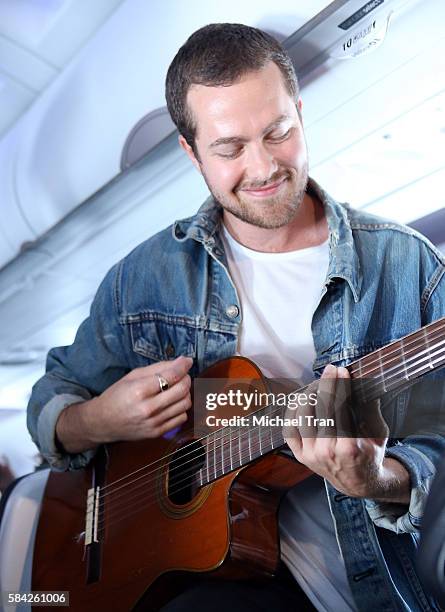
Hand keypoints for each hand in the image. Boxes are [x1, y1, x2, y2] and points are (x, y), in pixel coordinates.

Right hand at [56, 356, 192, 450]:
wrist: (103, 423)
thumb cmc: (116, 396)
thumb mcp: (132, 376)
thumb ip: (158, 368)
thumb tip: (182, 361)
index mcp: (139, 391)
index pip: (171, 376)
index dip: (183, 366)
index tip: (187, 361)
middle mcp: (148, 409)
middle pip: (182, 390)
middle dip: (186, 378)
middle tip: (181, 374)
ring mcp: (154, 423)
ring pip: (185, 404)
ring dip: (185, 393)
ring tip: (176, 388)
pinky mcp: (157, 432)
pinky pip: (182, 418)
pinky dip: (181, 408)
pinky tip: (172, 403)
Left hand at [284, 364, 396, 498]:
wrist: (358, 483)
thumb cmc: (370, 455)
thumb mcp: (379, 433)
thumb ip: (370, 408)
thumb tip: (364, 380)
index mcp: (349, 447)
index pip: (339, 407)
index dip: (340, 385)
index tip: (342, 371)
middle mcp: (326, 451)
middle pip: (320, 408)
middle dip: (326, 384)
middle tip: (330, 370)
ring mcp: (310, 454)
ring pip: (302, 415)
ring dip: (309, 394)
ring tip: (318, 384)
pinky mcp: (300, 456)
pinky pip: (289, 428)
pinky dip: (293, 411)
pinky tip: (301, 399)